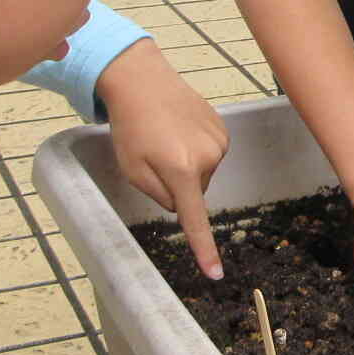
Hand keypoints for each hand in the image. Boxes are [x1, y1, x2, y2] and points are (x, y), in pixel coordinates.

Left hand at [99, 41, 230, 278]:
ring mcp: (219, 142)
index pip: (194, 219)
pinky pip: (211, 154)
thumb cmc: (130, 127)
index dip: (204, 249)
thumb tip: (180, 204)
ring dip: (187, 166)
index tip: (216, 274)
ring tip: (168, 139)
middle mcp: (208, 158)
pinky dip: (196, 150)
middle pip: (194, 193)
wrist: (142, 80)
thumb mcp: (131, 169)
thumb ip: (158, 195)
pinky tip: (180, 130)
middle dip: (178, 184)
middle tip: (156, 157)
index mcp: (180, 170)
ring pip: (203, 174)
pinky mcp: (223, 129)